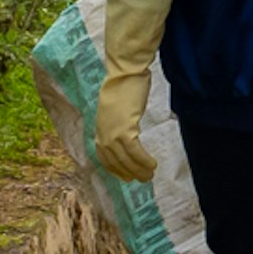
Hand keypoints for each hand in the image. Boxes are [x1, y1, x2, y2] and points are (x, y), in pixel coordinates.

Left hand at [93, 69, 157, 184]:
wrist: (124, 74)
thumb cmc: (124, 85)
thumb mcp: (117, 107)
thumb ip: (118, 120)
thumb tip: (127, 126)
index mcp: (100, 130)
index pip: (105, 158)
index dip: (117, 170)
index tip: (127, 177)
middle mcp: (103, 135)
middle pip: (116, 162)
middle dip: (130, 173)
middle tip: (143, 180)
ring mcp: (112, 134)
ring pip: (126, 160)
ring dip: (139, 170)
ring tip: (150, 175)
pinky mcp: (124, 130)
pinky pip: (135, 152)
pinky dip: (143, 161)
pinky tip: (152, 165)